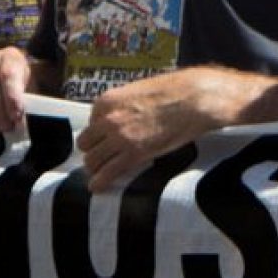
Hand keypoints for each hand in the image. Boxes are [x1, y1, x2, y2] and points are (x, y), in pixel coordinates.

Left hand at [77, 66, 246, 190]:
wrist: (192, 99)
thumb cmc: (172, 91)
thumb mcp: (138, 91)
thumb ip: (123, 105)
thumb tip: (121, 116)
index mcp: (108, 100)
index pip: (90, 123)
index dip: (99, 133)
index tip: (106, 139)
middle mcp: (108, 119)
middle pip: (86, 143)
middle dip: (94, 150)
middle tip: (103, 156)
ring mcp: (119, 138)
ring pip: (92, 160)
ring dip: (97, 167)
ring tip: (103, 172)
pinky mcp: (133, 154)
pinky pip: (107, 173)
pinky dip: (100, 182)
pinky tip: (99, 186)